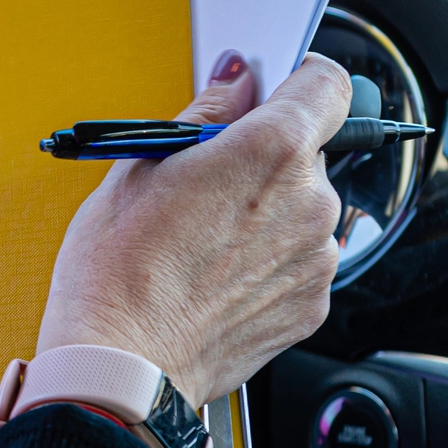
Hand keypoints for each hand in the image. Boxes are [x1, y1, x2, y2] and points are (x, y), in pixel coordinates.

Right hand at [34, 52, 351, 407]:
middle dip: (266, 157)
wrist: (123, 367)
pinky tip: (217, 273)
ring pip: (304, 209)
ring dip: (268, 211)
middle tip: (207, 182)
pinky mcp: (312, 306)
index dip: (297, 80)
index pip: (328, 83)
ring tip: (204, 238)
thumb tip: (234, 82)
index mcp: (273, 150)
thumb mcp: (142, 164)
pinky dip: (269, 259)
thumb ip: (205, 112)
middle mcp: (311, 202)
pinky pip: (300, 260)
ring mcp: (317, 259)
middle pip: (309, 151)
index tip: (273, 91)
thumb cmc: (119, 271)